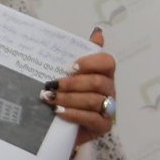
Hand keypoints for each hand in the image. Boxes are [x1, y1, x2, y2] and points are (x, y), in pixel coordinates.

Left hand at [43, 27, 116, 147]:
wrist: (62, 127)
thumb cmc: (67, 97)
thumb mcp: (69, 74)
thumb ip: (80, 53)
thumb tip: (98, 32)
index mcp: (104, 74)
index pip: (107, 62)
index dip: (90, 62)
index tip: (69, 67)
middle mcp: (110, 90)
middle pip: (98, 82)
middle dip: (72, 83)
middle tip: (51, 85)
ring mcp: (108, 110)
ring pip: (94, 100)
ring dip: (69, 98)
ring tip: (50, 98)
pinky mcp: (104, 126)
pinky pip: (92, 118)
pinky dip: (74, 114)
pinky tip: (59, 111)